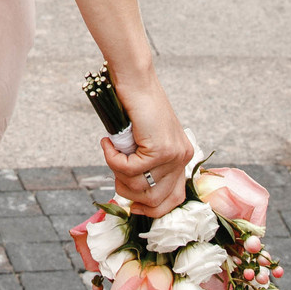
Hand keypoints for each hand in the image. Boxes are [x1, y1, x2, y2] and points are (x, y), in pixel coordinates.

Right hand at [99, 66, 190, 218]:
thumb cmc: (134, 105)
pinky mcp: (160, 149)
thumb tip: (133, 197)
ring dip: (117, 172)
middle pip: (155, 202)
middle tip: (115, 171)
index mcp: (182, 157)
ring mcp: (173, 155)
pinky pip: (128, 169)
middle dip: (128, 192)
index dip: (150, 209)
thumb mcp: (145, 140)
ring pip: (139, 187)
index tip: (131, 203)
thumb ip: (146, 165)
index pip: (174, 200)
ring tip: (111, 149)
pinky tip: (108, 142)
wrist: (135, 79)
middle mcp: (182, 158)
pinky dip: (111, 158)